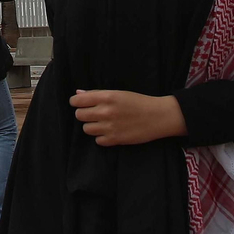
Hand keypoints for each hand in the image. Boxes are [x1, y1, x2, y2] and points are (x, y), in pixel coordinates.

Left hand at [70, 90, 185, 146]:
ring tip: (101, 123)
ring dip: (92, 126)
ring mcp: (109, 127)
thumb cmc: (138, 102)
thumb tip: (78, 93)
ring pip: (86, 129)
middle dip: (83, 114)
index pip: (78, 100)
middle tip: (93, 113)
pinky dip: (101, 137)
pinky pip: (97, 140)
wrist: (157, 116)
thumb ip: (96, 94)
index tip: (79, 103)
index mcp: (106, 97)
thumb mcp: (118, 93)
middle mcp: (105, 112)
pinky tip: (109, 132)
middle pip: (79, 115)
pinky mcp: (115, 140)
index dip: (76, 102)